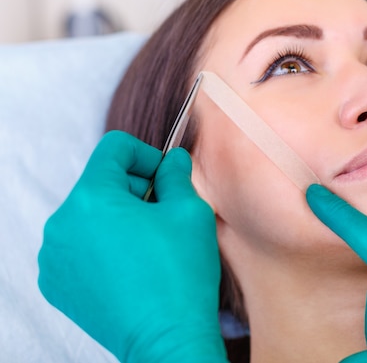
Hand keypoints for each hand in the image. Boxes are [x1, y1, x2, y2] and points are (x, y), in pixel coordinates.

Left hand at [38, 131, 226, 362]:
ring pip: (90, 215)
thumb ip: (177, 175)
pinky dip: (104, 247)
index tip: (166, 180)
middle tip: (164, 219)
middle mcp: (60, 224)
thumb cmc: (180, 275)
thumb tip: (171, 160)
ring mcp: (53, 258)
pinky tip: (131, 268)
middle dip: (135, 192)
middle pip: (101, 183)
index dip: (147, 155)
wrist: (167, 340)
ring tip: (149, 248)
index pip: (114, 149)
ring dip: (120, 220)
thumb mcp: (190, 211)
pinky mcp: (55, 284)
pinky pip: (80, 246)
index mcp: (90, 198)